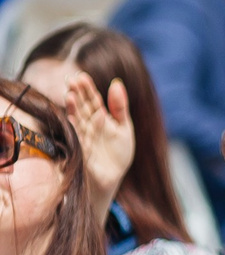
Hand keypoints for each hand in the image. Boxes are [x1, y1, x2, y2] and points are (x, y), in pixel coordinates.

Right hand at [59, 73, 135, 204]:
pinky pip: (77, 138)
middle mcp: (88, 125)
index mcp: (99, 118)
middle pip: (82, 107)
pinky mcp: (81, 151)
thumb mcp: (124, 128)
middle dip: (77, 94)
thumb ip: (120, 107)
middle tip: (73, 80)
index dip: (87, 89)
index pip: (92, 100)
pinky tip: (71, 117)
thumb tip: (116, 83)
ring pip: (77, 120)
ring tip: (69, 94)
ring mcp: (83, 137)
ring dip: (73, 108)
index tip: (82, 76)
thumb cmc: (116, 154)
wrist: (112, 178)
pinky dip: (74, 128)